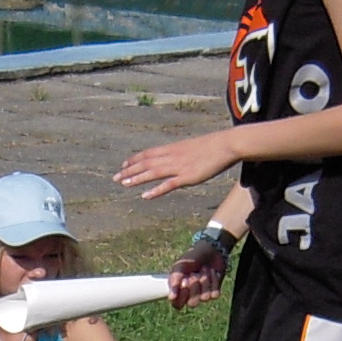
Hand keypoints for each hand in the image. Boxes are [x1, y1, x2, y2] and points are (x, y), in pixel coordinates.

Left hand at [117, 131, 245, 200]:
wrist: (226, 145)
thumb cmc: (213, 146)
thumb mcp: (193, 147)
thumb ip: (182, 153)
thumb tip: (177, 157)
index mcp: (173, 148)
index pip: (148, 153)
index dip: (135, 159)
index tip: (123, 165)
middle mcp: (172, 156)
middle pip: (146, 163)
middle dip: (129, 170)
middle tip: (115, 178)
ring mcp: (179, 167)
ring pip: (152, 173)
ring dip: (137, 178)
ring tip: (123, 184)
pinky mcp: (187, 177)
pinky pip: (168, 185)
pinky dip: (155, 190)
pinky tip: (144, 196)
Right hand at [166, 238, 229, 308]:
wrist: (210, 250)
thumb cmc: (192, 258)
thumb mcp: (180, 266)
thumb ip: (174, 280)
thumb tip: (171, 297)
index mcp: (179, 291)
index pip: (177, 305)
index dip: (182, 295)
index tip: (184, 280)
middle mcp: (190, 296)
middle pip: (192, 303)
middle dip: (194, 286)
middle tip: (194, 273)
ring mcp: (203, 295)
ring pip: (204, 298)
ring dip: (205, 281)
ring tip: (203, 269)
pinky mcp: (215, 292)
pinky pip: (214, 294)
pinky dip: (213, 280)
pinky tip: (212, 272)